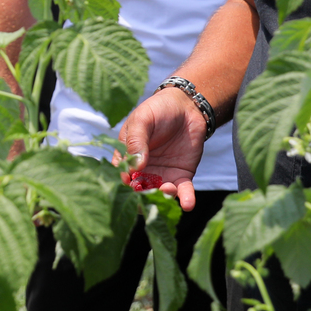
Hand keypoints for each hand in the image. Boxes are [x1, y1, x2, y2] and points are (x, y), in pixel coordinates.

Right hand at [118, 85, 208, 211]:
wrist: (187, 106)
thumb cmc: (158, 110)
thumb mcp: (143, 120)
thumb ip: (136, 141)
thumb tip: (134, 166)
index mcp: (127, 156)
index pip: (122, 173)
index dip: (124, 180)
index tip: (129, 180)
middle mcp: (142, 170)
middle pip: (139, 189)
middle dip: (143, 194)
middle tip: (149, 191)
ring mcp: (162, 175)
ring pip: (159, 193)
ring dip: (163, 196)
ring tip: (169, 188)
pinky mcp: (181, 176)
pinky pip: (183, 191)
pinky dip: (185, 199)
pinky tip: (188, 204)